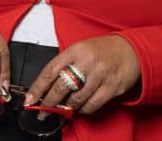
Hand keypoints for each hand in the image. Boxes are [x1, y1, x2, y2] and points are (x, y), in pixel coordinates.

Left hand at [24, 35, 140, 115]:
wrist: (131, 50)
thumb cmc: (103, 51)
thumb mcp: (82, 49)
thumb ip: (66, 64)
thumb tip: (47, 86)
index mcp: (76, 50)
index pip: (51, 70)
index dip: (38, 87)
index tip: (30, 99)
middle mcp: (87, 61)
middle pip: (61, 87)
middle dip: (49, 103)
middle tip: (42, 112)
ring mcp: (100, 74)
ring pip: (76, 99)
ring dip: (68, 108)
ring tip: (65, 109)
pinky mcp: (111, 86)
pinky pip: (92, 105)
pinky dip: (84, 110)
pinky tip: (82, 107)